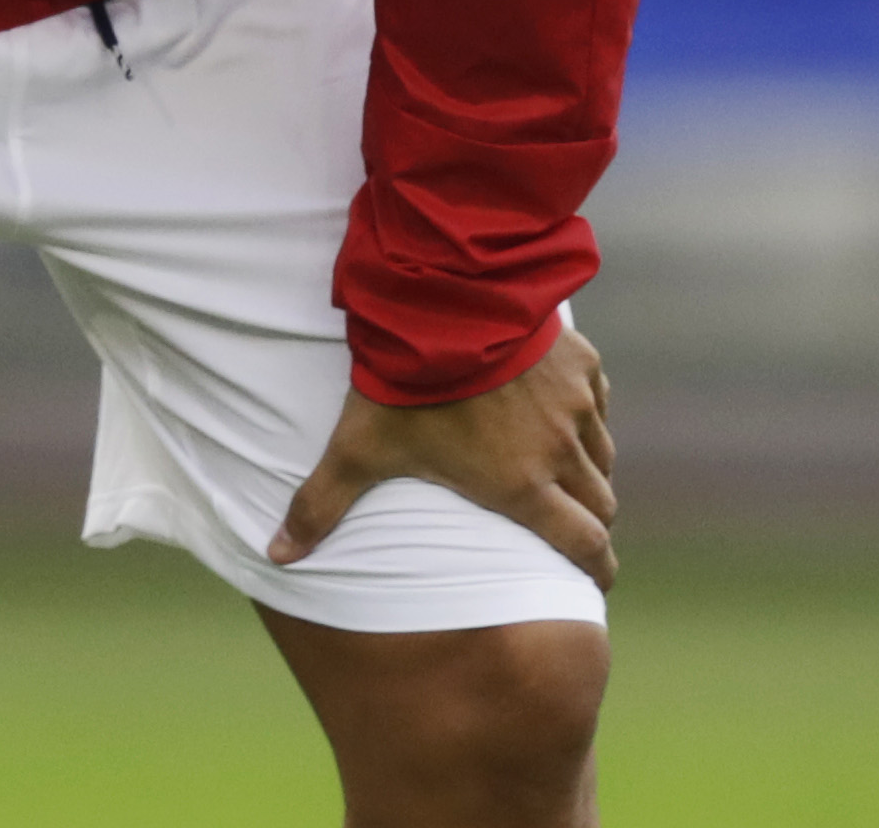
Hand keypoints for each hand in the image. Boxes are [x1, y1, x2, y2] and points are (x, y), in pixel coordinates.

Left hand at [268, 323, 615, 591]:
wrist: (443, 297)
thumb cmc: (403, 382)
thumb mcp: (358, 447)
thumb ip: (321, 505)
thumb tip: (277, 556)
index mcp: (520, 485)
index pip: (583, 545)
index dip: (596, 570)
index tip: (595, 582)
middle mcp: (559, 450)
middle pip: (601, 504)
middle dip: (591, 523)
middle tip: (574, 530)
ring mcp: (575, 403)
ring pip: (601, 454)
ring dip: (588, 469)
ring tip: (563, 472)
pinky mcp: (579, 360)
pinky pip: (597, 401)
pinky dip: (585, 414)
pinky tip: (559, 410)